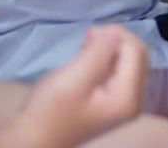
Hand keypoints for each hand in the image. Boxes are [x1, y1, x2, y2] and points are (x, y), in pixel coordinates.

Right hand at [23, 26, 147, 144]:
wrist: (30, 142)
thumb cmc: (48, 112)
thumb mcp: (73, 78)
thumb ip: (98, 54)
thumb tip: (114, 33)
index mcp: (128, 98)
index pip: (136, 52)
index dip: (118, 35)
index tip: (91, 31)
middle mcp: (134, 101)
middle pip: (138, 57)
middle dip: (117, 41)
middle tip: (89, 36)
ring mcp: (125, 104)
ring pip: (129, 63)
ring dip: (112, 50)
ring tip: (86, 45)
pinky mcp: (113, 104)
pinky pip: (120, 73)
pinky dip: (108, 61)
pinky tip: (89, 59)